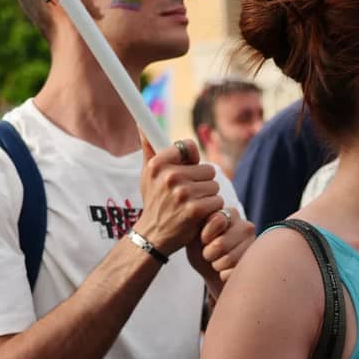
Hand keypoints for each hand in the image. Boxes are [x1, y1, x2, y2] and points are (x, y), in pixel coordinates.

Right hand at [137, 139, 225, 254]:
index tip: (188, 169)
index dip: (192, 160)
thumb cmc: (154, 202)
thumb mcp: (147, 174)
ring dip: (208, 196)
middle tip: (189, 194)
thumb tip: (142, 123)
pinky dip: (212, 209)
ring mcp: (183, 193)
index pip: (189, 147)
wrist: (153, 236)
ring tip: (193, 205)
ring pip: (214, 185)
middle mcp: (170, 176)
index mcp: (158, 164)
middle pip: (207, 169)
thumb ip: (149, 147)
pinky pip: (217, 201)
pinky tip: (198, 215)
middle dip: (202, 182)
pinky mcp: (195, 209)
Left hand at [187, 207, 254, 285]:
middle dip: (209, 253)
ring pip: (228, 260)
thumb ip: (199, 222)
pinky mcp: (256, 264)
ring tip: (218, 260)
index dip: (205, 236)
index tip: (204, 239)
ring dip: (216, 265)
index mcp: (231, 214)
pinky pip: (233, 273)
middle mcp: (246, 226)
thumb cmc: (199, 249)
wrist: (209, 271)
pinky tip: (226, 270)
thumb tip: (219, 220)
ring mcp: (254, 246)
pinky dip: (224, 275)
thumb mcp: (193, 232)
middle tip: (210, 253)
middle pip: (220, 244)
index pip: (217, 221)